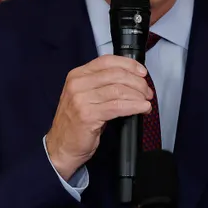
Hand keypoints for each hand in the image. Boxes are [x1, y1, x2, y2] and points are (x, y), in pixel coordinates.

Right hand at [46, 54, 152, 179]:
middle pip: (116, 75)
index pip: (107, 61)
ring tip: (146, 102)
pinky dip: (134, 106)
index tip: (142, 72)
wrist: (61, 147)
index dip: (129, 65)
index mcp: (77, 76)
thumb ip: (102, 84)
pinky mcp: (88, 115)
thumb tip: (131, 79)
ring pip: (119, 90)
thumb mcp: (85, 97)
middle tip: (147, 92)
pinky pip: (118, 107)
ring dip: (138, 96)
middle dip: (137, 83)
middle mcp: (77, 84)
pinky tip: (142, 108)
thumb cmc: (75, 123)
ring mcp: (81, 100)